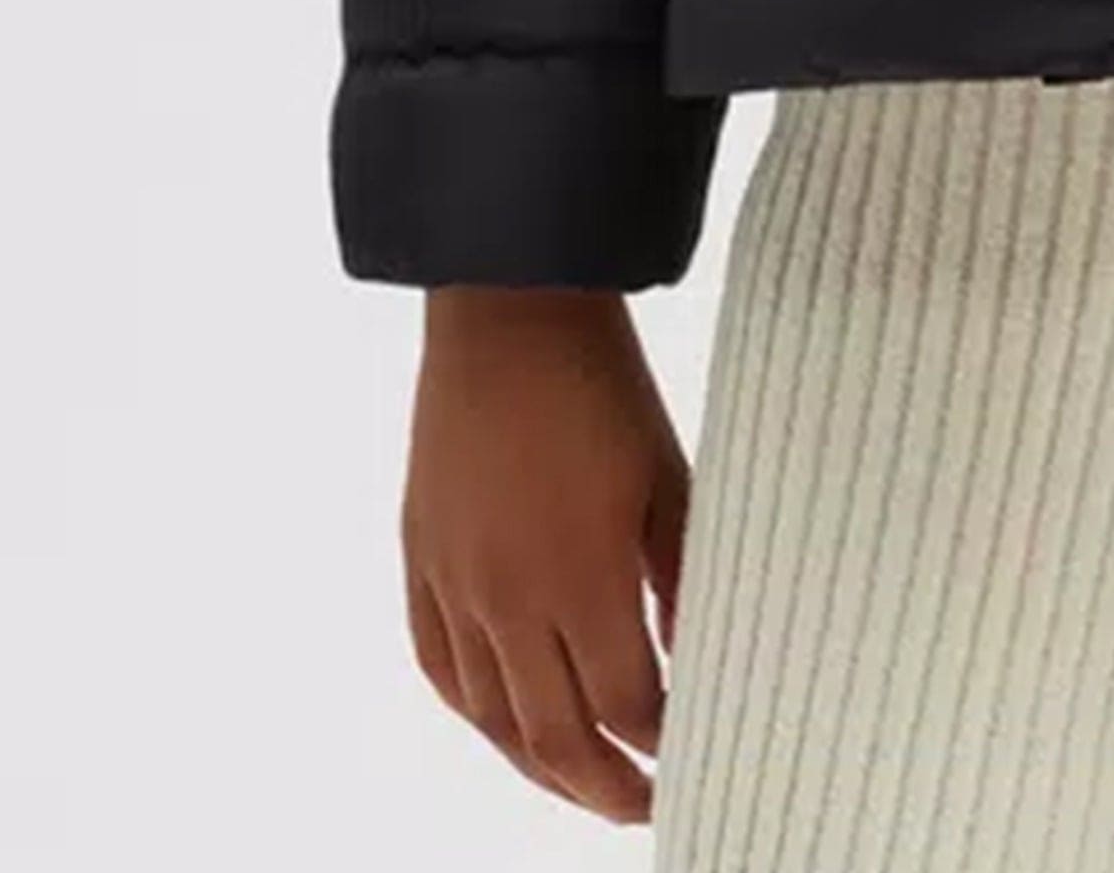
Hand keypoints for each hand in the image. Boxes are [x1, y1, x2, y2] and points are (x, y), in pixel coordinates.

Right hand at [402, 288, 690, 822]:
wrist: (508, 307)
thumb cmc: (602, 382)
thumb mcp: (667, 474)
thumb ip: (683, 575)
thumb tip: (692, 652)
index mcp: (579, 578)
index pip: (625, 703)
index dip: (661, 741)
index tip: (693, 753)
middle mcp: (506, 598)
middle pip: (554, 736)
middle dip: (604, 785)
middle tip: (644, 806)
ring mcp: (454, 583)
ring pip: (491, 718)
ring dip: (538, 766)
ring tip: (581, 783)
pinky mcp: (420, 558)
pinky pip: (438, 666)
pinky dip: (475, 712)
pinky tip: (502, 725)